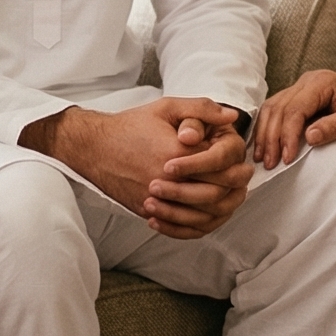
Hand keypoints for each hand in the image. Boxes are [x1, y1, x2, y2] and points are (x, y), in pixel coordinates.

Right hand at [31, 99, 252, 239]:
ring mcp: (157, 199)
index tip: (241, 162)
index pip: (221, 167)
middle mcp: (168, 180)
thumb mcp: (167, 107)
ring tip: (228, 198)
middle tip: (241, 181)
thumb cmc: (131, 125)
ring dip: (221, 210)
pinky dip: (197, 226)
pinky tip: (204, 216)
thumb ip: (201, 109)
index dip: (237, 165)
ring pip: (201, 216)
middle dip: (234, 188)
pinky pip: (180, 227)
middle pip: (216, 194)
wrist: (94, 146)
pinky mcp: (147, 210)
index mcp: (177, 153)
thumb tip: (232, 118)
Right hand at [254, 68, 335, 168]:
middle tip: (270, 163)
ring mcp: (300, 87)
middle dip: (272, 138)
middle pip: (279, 108)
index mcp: (322, 83)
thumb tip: (309, 137)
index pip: (296, 109)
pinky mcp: (297, 96)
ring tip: (262, 158)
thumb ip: (334, 127)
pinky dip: (267, 127)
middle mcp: (307, 81)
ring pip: (272, 108)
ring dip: (264, 133)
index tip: (287, 158)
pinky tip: (263, 144)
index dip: (288, 135)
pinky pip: (275, 109)